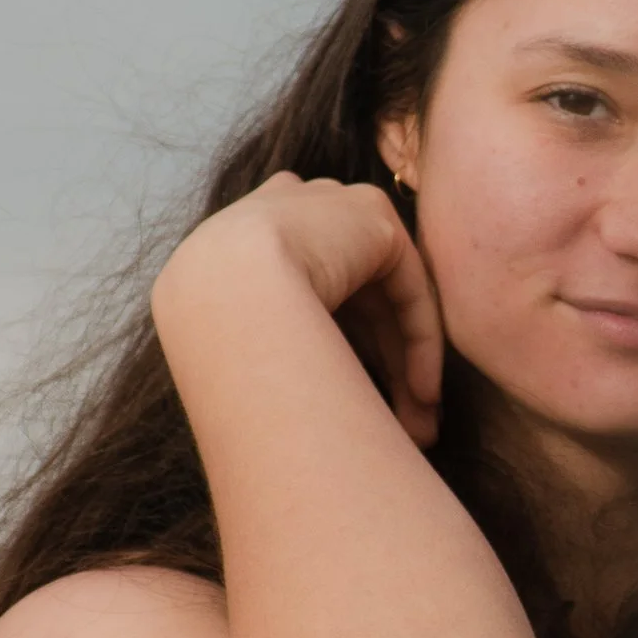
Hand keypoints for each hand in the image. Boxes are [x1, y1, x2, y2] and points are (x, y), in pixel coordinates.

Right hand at [154, 175, 444, 445]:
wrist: (219, 298)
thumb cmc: (213, 342)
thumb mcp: (237, 341)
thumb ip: (277, 349)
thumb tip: (302, 408)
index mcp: (246, 237)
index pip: (311, 294)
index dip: (337, 354)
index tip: (351, 413)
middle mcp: (290, 213)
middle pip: (356, 303)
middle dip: (382, 372)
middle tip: (407, 430)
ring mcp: (331, 208)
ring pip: (385, 302)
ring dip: (406, 370)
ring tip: (421, 430)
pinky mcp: (372, 217)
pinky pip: (408, 288)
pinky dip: (420, 345)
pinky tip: (423, 395)